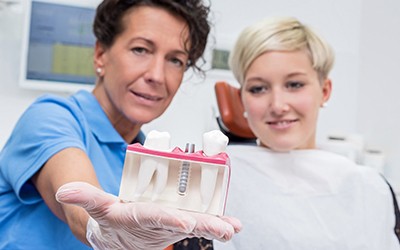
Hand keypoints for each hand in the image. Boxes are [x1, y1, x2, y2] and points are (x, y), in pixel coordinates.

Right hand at [56, 182, 241, 249]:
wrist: (120, 238)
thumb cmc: (112, 221)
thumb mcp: (99, 208)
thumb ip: (85, 197)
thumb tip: (64, 192)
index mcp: (138, 218)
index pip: (153, 218)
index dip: (168, 219)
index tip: (184, 221)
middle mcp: (158, 224)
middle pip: (183, 224)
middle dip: (204, 226)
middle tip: (224, 229)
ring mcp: (172, 225)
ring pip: (196, 224)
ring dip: (216, 225)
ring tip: (233, 227)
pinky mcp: (180, 221)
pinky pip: (201, 221)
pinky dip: (218, 223)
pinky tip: (235, 225)